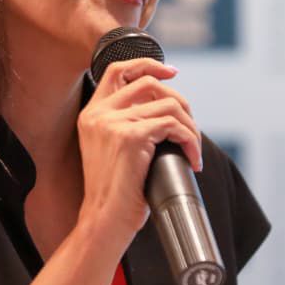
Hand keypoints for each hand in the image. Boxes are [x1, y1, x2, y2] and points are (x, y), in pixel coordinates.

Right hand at [75, 58, 202, 245]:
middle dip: (179, 99)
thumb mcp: (112, 151)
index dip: (148, 64)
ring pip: (168, 104)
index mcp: (91, 114)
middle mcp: (99, 114)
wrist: (104, 220)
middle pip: (149, 82)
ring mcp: (113, 123)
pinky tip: (192, 159)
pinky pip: (173, 126)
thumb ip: (126, 126)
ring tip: (192, 148)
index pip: (117, 69)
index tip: (171, 72)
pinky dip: (190, 141)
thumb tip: (164, 110)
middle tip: (190, 125)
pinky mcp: (130, 137)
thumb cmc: (114, 194)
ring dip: (190, 127)